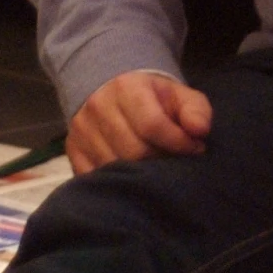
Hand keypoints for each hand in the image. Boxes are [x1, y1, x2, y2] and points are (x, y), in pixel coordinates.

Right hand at [67, 71, 213, 173]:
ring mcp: (82, 131)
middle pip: (134, 151)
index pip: (152, 125)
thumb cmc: (152, 97)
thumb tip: (200, 131)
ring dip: (139, 177)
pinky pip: (95, 178)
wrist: (110, 89)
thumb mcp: (179, 95)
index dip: (178, 143)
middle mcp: (98, 107)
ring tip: (155, 171)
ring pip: (114, 168)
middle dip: (161, 162)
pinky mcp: (73, 152)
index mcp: (126, 88)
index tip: (195, 149)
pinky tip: (132, 180)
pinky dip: (117, 184)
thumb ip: (195, 110)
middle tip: (174, 163)